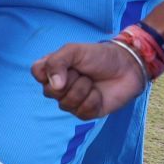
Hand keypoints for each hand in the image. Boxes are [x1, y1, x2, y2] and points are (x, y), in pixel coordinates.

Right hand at [31, 40, 147, 119]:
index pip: (36, 73)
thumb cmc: (99, 56)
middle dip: (70, 81)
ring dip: (83, 90)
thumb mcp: (75, 51)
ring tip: (92, 81)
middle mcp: (58, 86)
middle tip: (82, 72)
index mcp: (52, 69)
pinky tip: (98, 94)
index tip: (64, 64)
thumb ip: (57, 62)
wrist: (127, 67)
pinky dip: (93, 101)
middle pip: (49, 92)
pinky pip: (81, 112)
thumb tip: (54, 86)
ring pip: (65, 104)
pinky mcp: (85, 112)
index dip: (48, 72)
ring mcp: (71, 101)